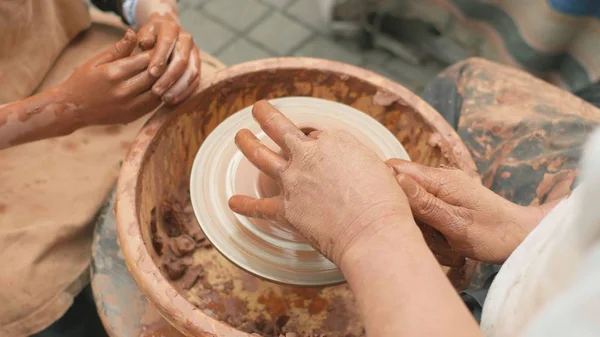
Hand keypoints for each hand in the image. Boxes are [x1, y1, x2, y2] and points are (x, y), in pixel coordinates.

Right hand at [59, 30, 160, 125]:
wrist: (72, 109)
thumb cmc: (83, 80)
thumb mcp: (96, 61)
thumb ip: (118, 49)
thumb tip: (133, 32)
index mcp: (114, 73)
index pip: (145, 59)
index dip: (154, 52)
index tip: (158, 47)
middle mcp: (123, 90)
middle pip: (154, 75)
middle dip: (162, 66)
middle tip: (167, 59)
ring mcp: (129, 106)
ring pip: (158, 90)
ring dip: (164, 81)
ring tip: (166, 72)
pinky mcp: (133, 116)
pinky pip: (154, 104)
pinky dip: (160, 94)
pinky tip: (160, 86)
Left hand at [137, 15, 200, 104]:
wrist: (163, 35)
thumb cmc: (148, 38)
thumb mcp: (141, 35)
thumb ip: (142, 39)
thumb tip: (144, 44)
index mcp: (171, 28)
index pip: (168, 42)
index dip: (160, 58)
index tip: (151, 73)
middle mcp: (186, 39)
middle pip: (182, 60)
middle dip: (169, 77)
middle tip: (156, 91)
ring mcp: (194, 53)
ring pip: (192, 72)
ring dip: (178, 88)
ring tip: (165, 99)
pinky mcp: (198, 66)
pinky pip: (196, 81)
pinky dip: (185, 92)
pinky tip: (173, 101)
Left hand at [228, 101, 414, 264]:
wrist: (373, 232)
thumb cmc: (385, 203)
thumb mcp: (377, 168)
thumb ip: (356, 163)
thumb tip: (350, 168)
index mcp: (334, 140)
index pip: (318, 136)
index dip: (320, 145)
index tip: (325, 155)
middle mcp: (308, 155)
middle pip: (281, 129)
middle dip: (267, 116)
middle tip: (258, 109)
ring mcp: (293, 180)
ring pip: (261, 156)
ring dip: (247, 144)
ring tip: (240, 136)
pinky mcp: (286, 209)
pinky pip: (259, 207)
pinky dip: (244, 205)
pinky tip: (232, 202)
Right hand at [386, 159, 545, 263]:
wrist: (525, 237)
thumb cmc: (494, 234)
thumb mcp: (456, 224)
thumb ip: (425, 203)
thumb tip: (396, 179)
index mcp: (441, 180)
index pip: (396, 168)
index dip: (383, 186)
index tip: (384, 211)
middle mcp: (441, 179)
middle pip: (402, 189)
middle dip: (404, 214)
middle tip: (424, 235)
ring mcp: (445, 189)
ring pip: (413, 204)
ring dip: (421, 227)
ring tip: (442, 243)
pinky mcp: (448, 200)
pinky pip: (426, 212)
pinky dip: (431, 230)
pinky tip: (446, 242)